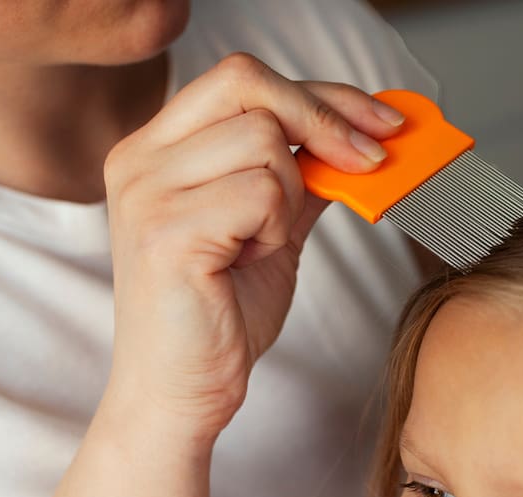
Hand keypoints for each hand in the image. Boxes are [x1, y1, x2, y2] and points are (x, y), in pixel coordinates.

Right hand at [103, 53, 405, 442]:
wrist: (183, 392)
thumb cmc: (222, 316)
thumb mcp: (271, 230)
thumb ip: (300, 178)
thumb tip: (362, 138)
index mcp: (157, 148)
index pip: (243, 78)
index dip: (322, 94)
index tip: (383, 121)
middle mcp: (140, 158)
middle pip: (249, 85)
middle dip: (326, 119)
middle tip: (372, 161)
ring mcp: (146, 192)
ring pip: (264, 144)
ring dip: (290, 197)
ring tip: (263, 243)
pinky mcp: (166, 232)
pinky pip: (261, 194)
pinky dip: (276, 228)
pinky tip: (251, 260)